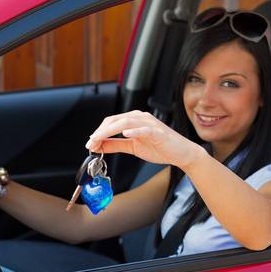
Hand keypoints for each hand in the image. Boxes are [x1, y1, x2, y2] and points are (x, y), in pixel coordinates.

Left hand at [85, 111, 201, 168]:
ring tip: (100, 138)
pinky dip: (135, 130)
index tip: (90, 143)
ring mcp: (150, 123)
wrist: (180, 153)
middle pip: (115, 120)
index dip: (98, 131)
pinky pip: (145, 129)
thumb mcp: (132, 147)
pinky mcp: (158, 132)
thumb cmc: (159, 147)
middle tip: (91, 143)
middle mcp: (140, 118)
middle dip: (101, 131)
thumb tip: (99, 146)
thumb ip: (116, 145)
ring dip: (110, 130)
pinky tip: (126, 133)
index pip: (111, 122)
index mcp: (133, 120)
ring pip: (126, 122)